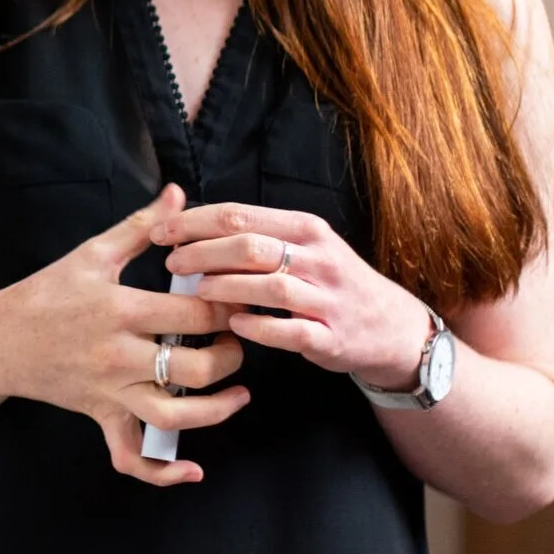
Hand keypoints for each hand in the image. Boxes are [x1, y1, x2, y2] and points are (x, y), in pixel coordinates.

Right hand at [0, 183, 248, 484]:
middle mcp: (118, 356)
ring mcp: (110, 392)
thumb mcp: (91, 254)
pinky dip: (163, 473)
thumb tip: (178, 195)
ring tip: (238, 392)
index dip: (229, 308)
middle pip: (196, 368)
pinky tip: (192, 469)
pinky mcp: (101, 417)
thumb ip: (141, 227)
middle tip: (238, 340)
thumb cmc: (45, 293)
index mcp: (120, 310)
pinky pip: (132, 457)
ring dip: (218, 410)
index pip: (195, 315)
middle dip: (231, 355)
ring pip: (176, 417)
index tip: (242, 298)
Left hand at [152, 202, 435, 388]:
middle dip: (202, 252)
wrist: (392, 327)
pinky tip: (233, 324)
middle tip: (172, 262)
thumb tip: (191, 224)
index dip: (194, 222)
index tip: (161, 231)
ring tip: (197, 291)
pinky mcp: (331, 337)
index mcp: (305, 229)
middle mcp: (319, 259)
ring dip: (226, 287)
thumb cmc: (331, 282)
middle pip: (249, 246)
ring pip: (269, 286)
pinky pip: (290, 331)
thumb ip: (257, 234)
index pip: (239, 216)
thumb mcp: (304, 246)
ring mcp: (327, 299)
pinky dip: (258, 327)